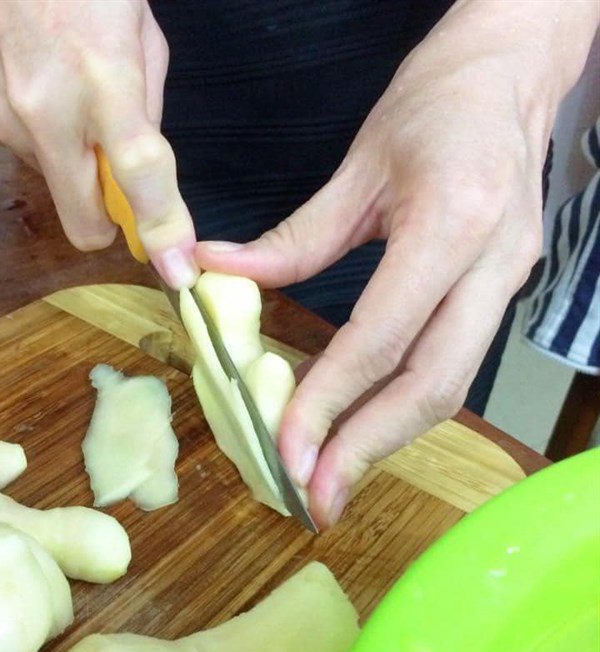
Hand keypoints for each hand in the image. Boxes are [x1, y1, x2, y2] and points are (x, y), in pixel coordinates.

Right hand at [0, 0, 197, 286]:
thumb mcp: (144, 43)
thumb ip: (148, 121)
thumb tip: (145, 183)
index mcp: (105, 82)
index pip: (140, 177)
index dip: (164, 232)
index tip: (178, 272)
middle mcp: (44, 114)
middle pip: (84, 225)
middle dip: (110, 217)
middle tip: (118, 176)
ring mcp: (4, 122)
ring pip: (58, 189)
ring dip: (74, 165)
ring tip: (73, 99)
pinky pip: (30, 159)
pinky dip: (46, 143)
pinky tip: (42, 92)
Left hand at [197, 0, 598, 526]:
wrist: (512, 76)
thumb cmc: (435, 104)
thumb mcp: (358, 165)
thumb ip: (292, 238)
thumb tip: (217, 272)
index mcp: (451, 223)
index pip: (382, 336)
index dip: (331, 399)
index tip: (287, 448)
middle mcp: (491, 265)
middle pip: (432, 384)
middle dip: (368, 449)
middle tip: (315, 497)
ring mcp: (508, 284)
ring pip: (449, 387)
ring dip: (387, 440)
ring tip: (332, 478)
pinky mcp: (504, 293)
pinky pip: (452, 366)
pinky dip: (403, 406)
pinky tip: (364, 429)